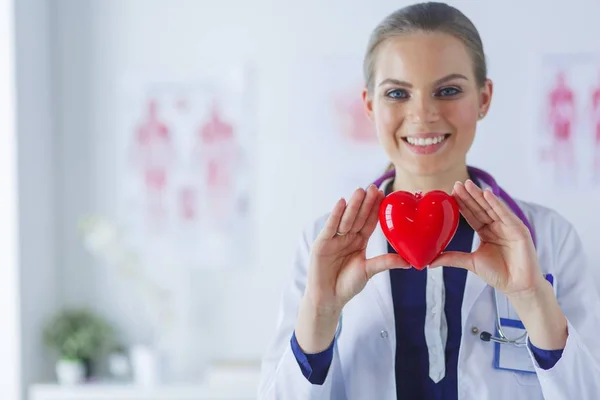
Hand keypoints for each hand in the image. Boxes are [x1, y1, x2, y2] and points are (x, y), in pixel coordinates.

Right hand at [305, 184, 409, 312]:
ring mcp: (334, 239)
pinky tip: (341, 202)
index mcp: (359, 241)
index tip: (384, 194)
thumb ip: (385, 262)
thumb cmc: (347, 285)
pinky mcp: (322, 243)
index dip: (376, 209)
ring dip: (353, 205)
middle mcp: (347, 237)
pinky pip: (330, 227)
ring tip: (361, 191)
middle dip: (365, 202)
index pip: (369, 221)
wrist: (328, 298)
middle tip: (374, 187)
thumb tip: (410, 262)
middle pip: (358, 217)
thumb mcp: (369, 271)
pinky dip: (335, 215)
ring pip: (345, 219)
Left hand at [430, 180, 567, 349]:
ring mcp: (508, 227)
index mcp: (486, 232)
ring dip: (480, 195)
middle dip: (468, 196)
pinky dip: (497, 204)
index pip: (471, 215)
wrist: (517, 286)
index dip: (461, 204)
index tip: (449, 193)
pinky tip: (487, 194)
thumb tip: (429, 262)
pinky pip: (506, 214)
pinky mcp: (519, 230)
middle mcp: (497, 226)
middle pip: (480, 208)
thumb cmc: (498, 274)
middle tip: (456, 184)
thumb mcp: (470, 262)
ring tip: (468, 184)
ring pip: (491, 208)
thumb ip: (452, 258)